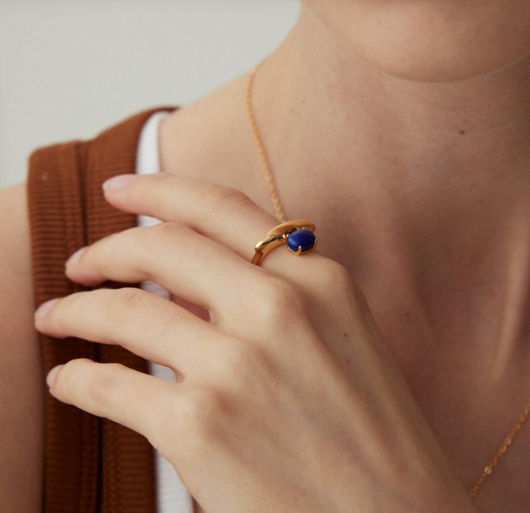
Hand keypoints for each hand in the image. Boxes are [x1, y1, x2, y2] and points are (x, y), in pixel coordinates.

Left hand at [35, 173, 476, 512]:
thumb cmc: (375, 438)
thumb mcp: (339, 340)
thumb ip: (273, 298)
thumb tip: (193, 285)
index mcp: (319, 281)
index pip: (221, 209)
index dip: (159, 190)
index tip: (119, 189)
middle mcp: (280, 308)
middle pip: (163, 246)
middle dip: (107, 248)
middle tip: (79, 261)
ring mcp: (239, 365)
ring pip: (126, 311)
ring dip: (78, 310)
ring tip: (57, 315)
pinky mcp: (202, 428)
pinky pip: (112, 387)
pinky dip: (78, 379)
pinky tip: (70, 379)